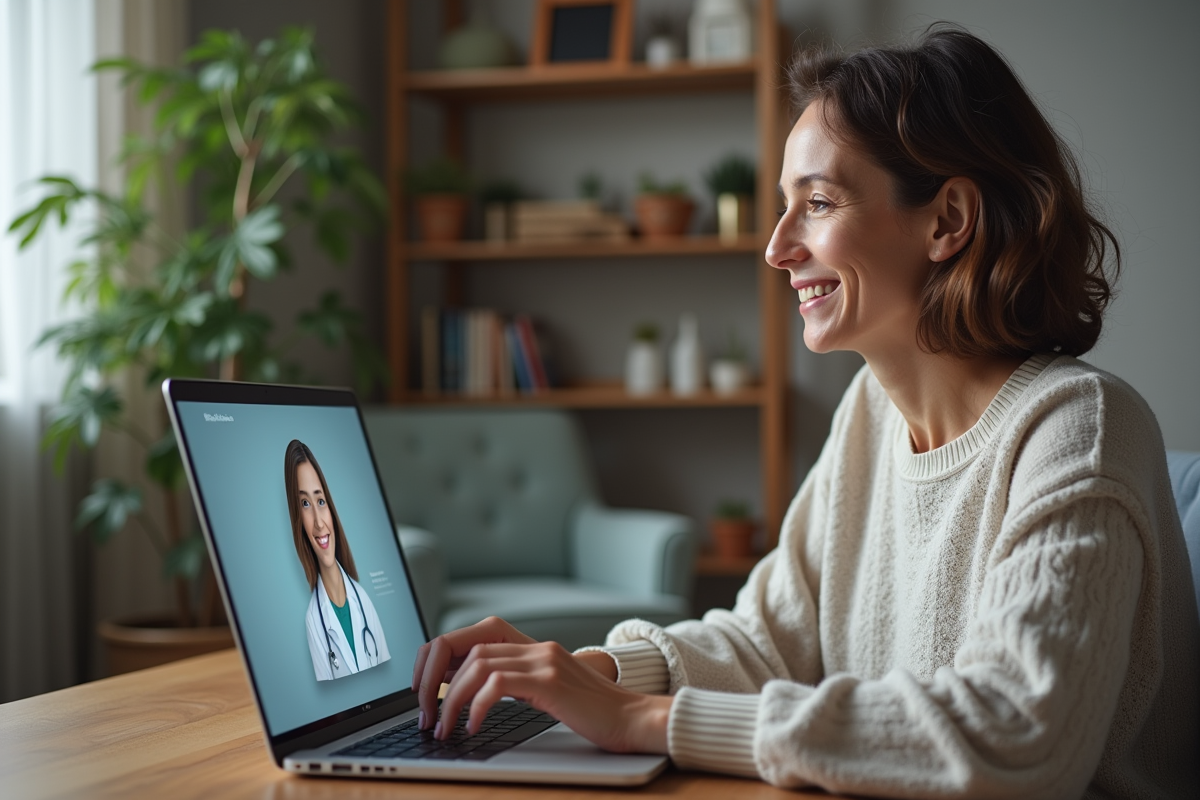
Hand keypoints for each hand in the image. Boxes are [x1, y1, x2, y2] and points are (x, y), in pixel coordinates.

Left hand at [437, 638, 670, 753]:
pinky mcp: (550, 681)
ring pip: (476, 664)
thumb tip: (472, 696)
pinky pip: (497, 683)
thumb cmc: (594, 715)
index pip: (471, 636)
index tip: (424, 690)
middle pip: (464, 646)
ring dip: (451, 698)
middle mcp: (536, 646)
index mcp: (532, 647)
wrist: (635, 720)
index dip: (439, 658)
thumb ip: (518, 684)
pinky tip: (473, 727)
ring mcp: (544, 661)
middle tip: (427, 715)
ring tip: (446, 727)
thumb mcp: (549, 692)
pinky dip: (476, 706)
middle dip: (433, 680)